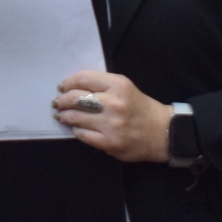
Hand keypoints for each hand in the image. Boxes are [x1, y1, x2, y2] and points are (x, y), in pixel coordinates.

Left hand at [51, 71, 172, 162]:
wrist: (163, 132)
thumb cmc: (141, 107)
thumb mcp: (125, 87)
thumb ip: (102, 85)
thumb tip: (74, 87)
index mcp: (118, 85)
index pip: (84, 79)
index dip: (68, 82)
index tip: (61, 87)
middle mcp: (113, 103)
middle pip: (76, 98)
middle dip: (62, 100)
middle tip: (57, 102)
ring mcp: (111, 124)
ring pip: (77, 117)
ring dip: (64, 116)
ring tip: (61, 115)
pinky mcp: (109, 143)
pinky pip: (83, 135)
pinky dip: (76, 130)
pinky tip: (75, 128)